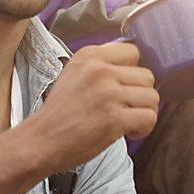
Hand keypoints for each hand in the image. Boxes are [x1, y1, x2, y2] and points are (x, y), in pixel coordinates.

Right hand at [24, 41, 159, 171]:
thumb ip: (102, 65)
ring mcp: (108, 93)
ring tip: (126, 121)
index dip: (132, 73)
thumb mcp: (75, 74)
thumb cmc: (60, 113)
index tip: (122, 89)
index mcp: (90, 56)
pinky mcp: (114, 117)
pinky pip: (150, 117)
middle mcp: (100, 70)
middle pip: (147, 76)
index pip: (133, 52)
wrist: (40, 141)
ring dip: (144, 112)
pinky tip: (128, 132)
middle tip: (124, 109)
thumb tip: (133, 66)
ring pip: (152, 96)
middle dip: (140, 96)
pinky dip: (144, 128)